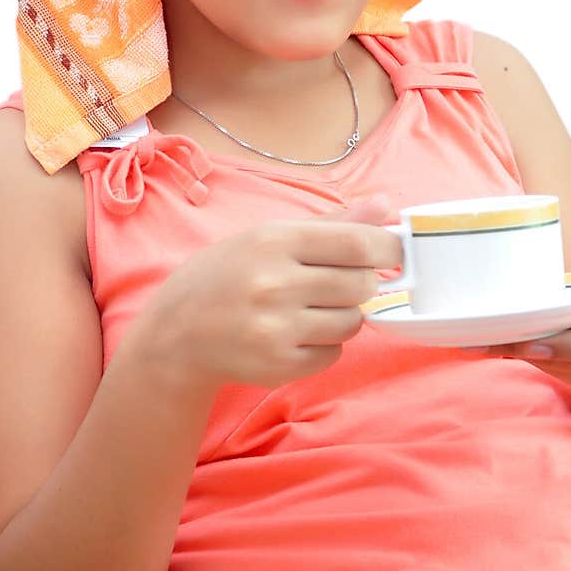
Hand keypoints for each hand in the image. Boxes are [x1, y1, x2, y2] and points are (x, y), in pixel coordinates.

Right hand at [136, 195, 399, 391]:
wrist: (176, 334)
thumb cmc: (226, 276)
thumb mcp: (267, 237)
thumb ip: (331, 224)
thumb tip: (385, 205)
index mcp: (273, 242)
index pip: (356, 245)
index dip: (387, 248)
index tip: (395, 252)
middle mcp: (275, 284)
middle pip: (361, 285)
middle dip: (362, 283)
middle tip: (341, 282)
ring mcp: (277, 329)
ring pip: (352, 322)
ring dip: (345, 315)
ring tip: (313, 308)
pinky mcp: (279, 365)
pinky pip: (334, 354)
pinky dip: (326, 344)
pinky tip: (297, 333)